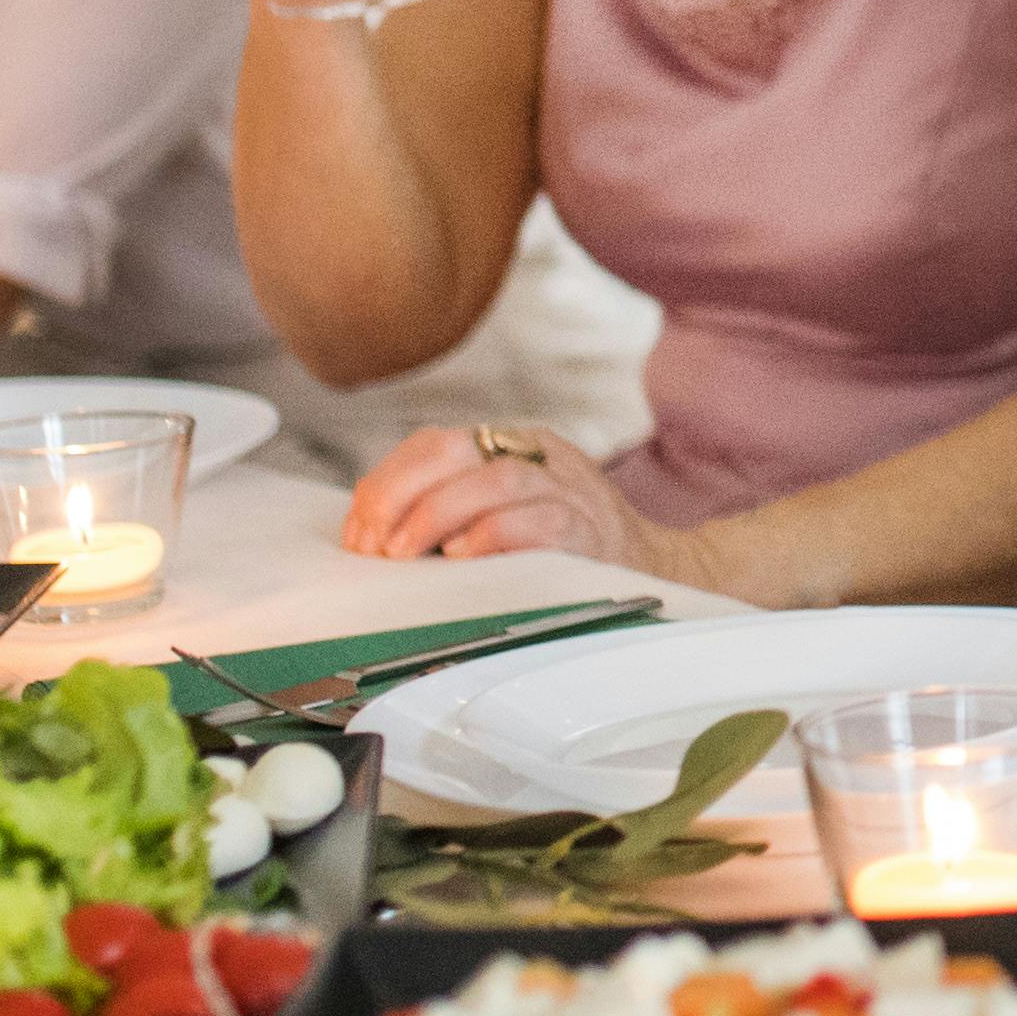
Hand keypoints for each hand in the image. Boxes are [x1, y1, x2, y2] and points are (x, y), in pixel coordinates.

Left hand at [342, 422, 677, 572]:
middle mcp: (541, 455)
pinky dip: (494, 535)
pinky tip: (465, 557)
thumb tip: (370, 533)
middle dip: (400, 495)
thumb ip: (451, 510)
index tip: (359, 533)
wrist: (657, 573)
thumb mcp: (505, 514)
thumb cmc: (565, 552)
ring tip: (407, 554)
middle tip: (374, 546)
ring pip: (497, 478)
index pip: (435, 442)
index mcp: (514, 445)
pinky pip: (541, 520)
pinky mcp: (593, 529)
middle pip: (456, 449)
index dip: (386, 483)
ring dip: (438, 514)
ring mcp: (571, 488)